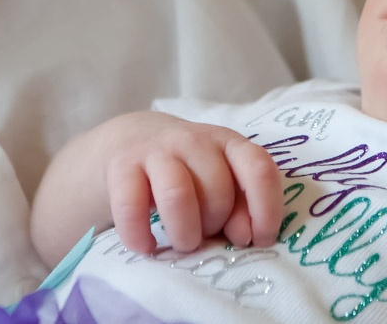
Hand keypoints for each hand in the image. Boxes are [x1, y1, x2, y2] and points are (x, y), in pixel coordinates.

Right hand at [31, 111, 283, 263]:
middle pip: (217, 188)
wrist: (132, 141)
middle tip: (206, 235)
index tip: (259, 240)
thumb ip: (240, 206)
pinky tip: (146, 246)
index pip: (258, 169)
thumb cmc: (187, 172)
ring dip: (184, 231)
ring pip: (178, 194)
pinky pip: (131, 206)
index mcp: (229, 143)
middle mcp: (195, 140)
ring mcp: (157, 149)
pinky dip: (140, 235)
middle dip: (216, 224)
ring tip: (183, 244)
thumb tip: (246, 236)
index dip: (264, 208)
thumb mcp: (220, 183)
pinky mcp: (122, 165)